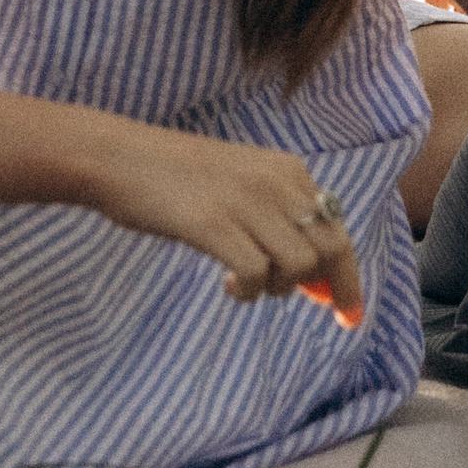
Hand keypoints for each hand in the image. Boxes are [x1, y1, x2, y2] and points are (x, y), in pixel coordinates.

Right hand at [88, 127, 365, 322]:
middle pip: (331, 249)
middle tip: (321, 310)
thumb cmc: (174, 174)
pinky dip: (247, 292)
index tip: (347, 310)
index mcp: (286, 169)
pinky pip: (256, 275)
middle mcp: (275, 182)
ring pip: (300, 265)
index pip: (338, 228)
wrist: (119, 156)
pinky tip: (228, 286)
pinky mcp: (214, 224)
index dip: (348, 275)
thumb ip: (277, 214)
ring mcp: (246, 202)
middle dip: (335, 289)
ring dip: (280, 288)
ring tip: (249, 284)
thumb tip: (313, 275)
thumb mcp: (240, 179)